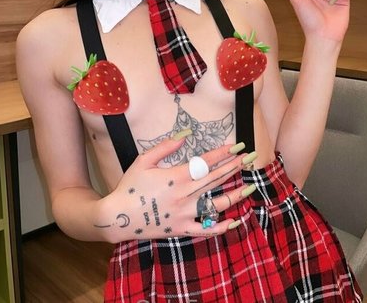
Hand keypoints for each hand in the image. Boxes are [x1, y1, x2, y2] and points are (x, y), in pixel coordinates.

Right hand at [94, 134, 254, 242]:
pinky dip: (220, 227)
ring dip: (234, 195)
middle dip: (233, 167)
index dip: (223, 153)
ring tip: (249, 187)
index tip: (237, 146)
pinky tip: (234, 221)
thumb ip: (165, 147)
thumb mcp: (143, 161)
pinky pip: (205, 230)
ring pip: (216, 204)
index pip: (206, 162)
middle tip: (249, 159)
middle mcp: (185, 195)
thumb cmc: (129, 186)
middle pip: (215, 179)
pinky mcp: (181, 229)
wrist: (117, 217)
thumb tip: (185, 136)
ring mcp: (185, 214)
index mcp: (176, 177)